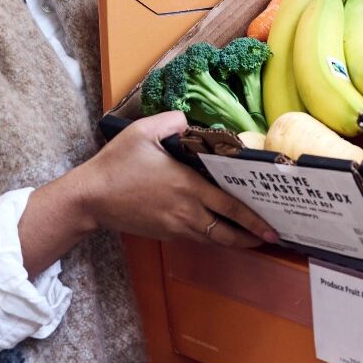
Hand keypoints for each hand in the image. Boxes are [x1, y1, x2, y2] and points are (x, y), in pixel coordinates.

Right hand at [81, 112, 277, 248]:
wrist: (90, 198)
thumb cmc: (116, 164)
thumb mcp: (143, 130)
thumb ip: (175, 121)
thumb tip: (193, 121)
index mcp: (187, 186)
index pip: (229, 207)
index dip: (253, 219)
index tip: (271, 226)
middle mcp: (186, 211)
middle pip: (226, 231)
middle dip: (252, 237)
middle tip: (273, 237)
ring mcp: (175, 226)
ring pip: (213, 239)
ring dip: (235, 241)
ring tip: (254, 239)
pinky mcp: (166, 233)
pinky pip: (197, 238)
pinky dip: (214, 238)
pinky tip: (222, 231)